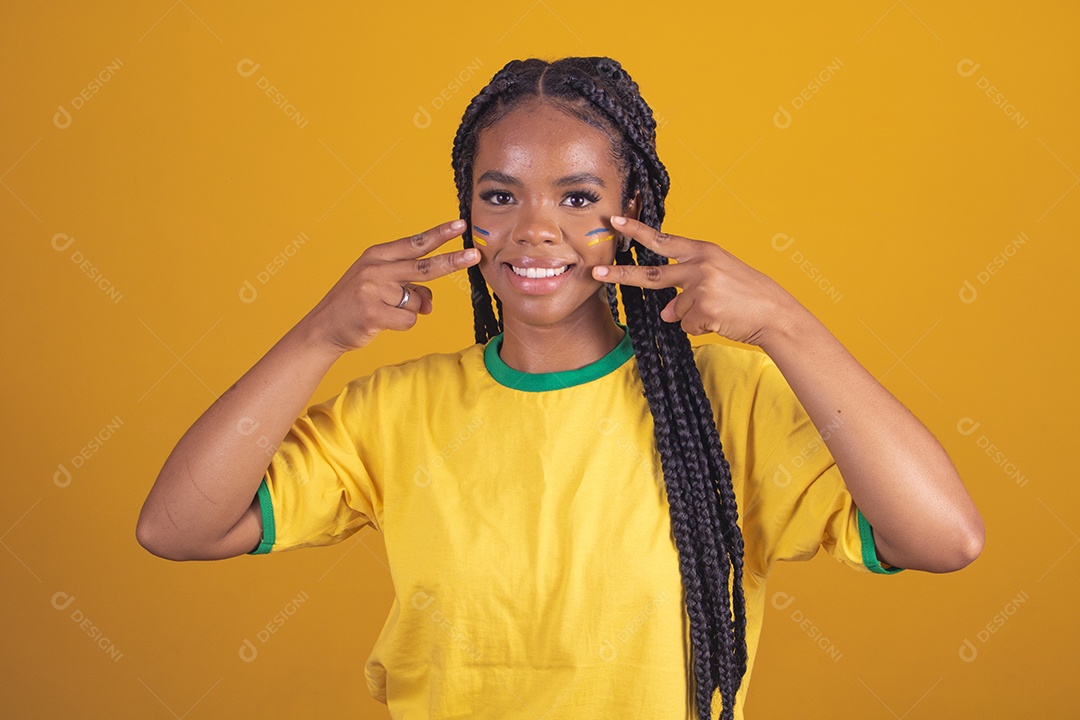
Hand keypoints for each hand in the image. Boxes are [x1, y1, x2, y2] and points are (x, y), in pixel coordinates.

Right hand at [304, 219, 478, 352]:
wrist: (323, 328)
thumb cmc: (356, 305)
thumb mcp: (379, 287)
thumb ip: (408, 288)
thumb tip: (430, 303)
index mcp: (377, 255)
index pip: (415, 242)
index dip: (439, 234)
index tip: (460, 225)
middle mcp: (375, 268)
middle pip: (424, 265)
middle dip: (452, 260)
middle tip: (475, 255)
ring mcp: (373, 289)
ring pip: (417, 300)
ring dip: (409, 309)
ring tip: (385, 311)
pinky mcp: (373, 312)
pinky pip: (409, 320)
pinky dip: (402, 325)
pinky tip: (381, 322)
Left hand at [592, 216, 796, 346]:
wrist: (775, 314)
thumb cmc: (748, 295)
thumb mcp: (719, 278)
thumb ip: (688, 288)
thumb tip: (665, 311)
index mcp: (704, 251)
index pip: (663, 239)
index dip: (637, 231)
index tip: (615, 220)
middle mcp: (700, 265)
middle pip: (651, 273)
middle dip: (621, 274)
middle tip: (596, 272)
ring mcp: (701, 287)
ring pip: (674, 309)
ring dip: (690, 316)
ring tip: (718, 311)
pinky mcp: (704, 309)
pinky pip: (686, 325)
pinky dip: (700, 328)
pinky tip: (721, 321)